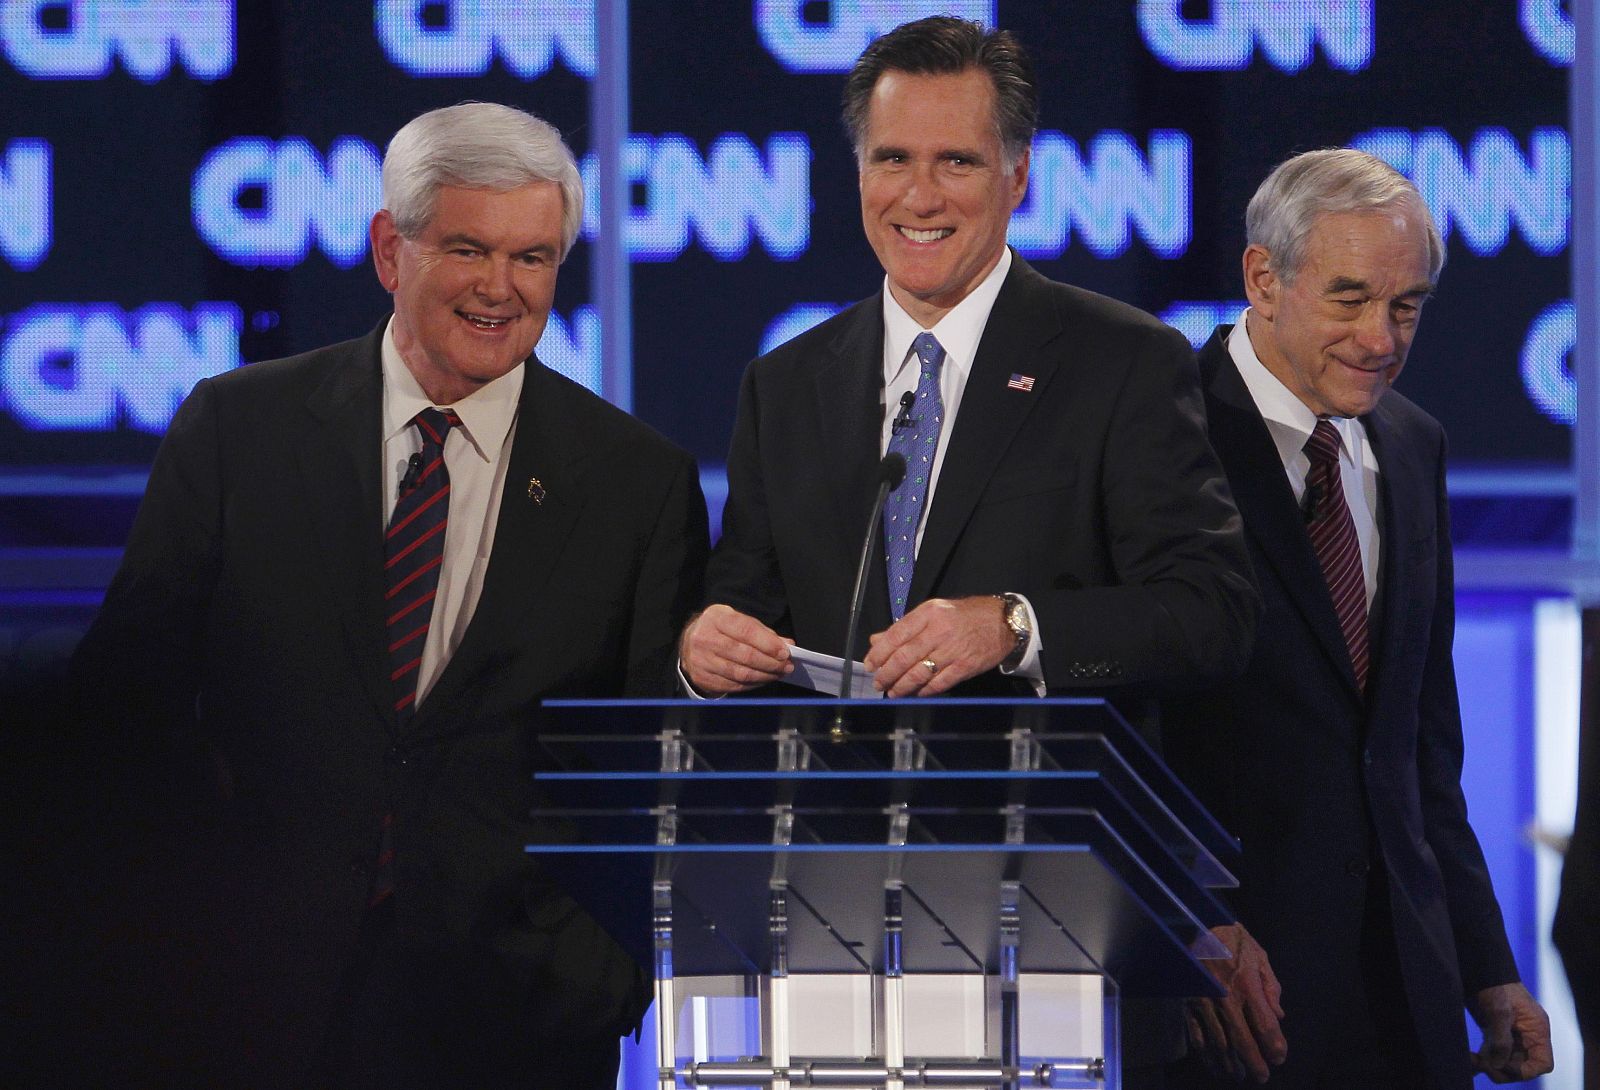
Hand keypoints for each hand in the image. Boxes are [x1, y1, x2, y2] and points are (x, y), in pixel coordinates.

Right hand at [678, 605, 792, 694]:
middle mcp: (704, 638)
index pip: (746, 631)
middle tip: (786, 666)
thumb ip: (762, 632)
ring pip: (740, 673)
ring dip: (764, 676)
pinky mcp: (702, 677)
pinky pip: (733, 685)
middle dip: (770, 663)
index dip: (768, 643)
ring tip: (777, 674)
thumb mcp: (737, 621)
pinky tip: (762, 680)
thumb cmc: (720, 630)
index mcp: (716, 618)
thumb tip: (786, 645)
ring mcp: (701, 660)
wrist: (690, 643)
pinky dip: (752, 684)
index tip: (785, 652)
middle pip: (745, 655)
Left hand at [862, 596, 1010, 696]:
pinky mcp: (965, 666)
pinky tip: (915, 694)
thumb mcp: (933, 612)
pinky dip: (924, 691)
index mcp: (929, 613)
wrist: (1002, 622)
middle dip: (887, 673)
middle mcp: (939, 631)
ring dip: (902, 685)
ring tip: (893, 692)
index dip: (879, 652)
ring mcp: (953, 650)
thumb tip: (876, 640)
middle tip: (879, 682)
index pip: (896, 635)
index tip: (870, 664)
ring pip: (919, 673)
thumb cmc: (965, 616)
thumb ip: (905, 627)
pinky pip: (939, 683)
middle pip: (904, 657)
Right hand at [1185, 923, 1286, 1083]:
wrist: (1193, 924)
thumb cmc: (1230, 939)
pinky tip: (1216, 1064)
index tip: (1279, 1057)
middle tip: (1262, 1076)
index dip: (1275, 1046)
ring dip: (1231, 1064)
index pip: (1266, 1025)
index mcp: (1247, 984)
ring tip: (1240, 1075)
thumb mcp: (1258, 954)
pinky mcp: (1187, 1003)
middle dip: (1255, 1063)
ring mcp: (1203, 1002)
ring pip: (1219, 1043)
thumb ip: (1271, 985)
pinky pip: (1197, 1035)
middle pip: (1243, 1041)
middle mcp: (1225, 997)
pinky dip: (1207, 1054)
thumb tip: (1279, 1015)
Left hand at [1469, 981, 1552, 1081]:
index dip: (1525, 1070)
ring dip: (1490, 1065)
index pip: (1542, 1063)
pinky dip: (1483, 1059)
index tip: (1504, 1065)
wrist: (1481, 969)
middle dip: (1503, 1070)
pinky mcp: (1495, 1033)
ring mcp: (1511, 1036)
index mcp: (1537, 1031)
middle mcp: (1527, 1036)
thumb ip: (1502, 1039)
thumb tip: (1499, 1065)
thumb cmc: (1496, 985)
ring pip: (1505, 1062)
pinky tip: (1469, 1058)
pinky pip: (1493, 1054)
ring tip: (1472, 1060)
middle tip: (1483, 1064)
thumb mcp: (1500, 1011)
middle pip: (1522, 1066)